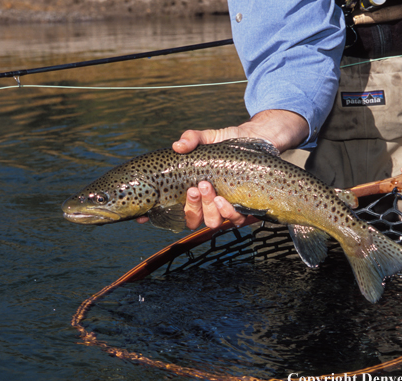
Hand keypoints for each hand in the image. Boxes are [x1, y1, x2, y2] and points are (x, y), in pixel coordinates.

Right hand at [137, 109, 308, 228]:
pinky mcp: (244, 209)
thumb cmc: (227, 142)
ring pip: (210, 223)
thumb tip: (178, 145)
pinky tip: (226, 199)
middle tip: (197, 187)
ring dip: (209, 209)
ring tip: (211, 189)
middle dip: (191, 206)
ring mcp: (224, 209)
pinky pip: (234, 221)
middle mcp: (205, 205)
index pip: (167, 211)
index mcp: (191, 192)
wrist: (258, 141)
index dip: (153, 217)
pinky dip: (229, 213)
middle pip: (191, 220)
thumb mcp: (207, 137)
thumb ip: (192, 139)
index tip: (143, 215)